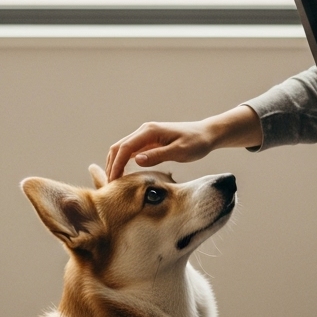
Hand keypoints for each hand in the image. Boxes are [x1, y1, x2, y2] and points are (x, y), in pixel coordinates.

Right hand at [105, 106, 262, 180]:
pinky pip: (131, 151)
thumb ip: (158, 155)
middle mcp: (145, 131)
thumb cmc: (197, 143)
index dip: (117, 165)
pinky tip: (123, 176)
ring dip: (116, 164)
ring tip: (113, 183)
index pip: (125, 148)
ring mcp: (146, 136)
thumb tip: (136, 160)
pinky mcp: (150, 142)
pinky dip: (124, 162)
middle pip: (119, 147)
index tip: (113, 182)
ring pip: (122, 149)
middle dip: (111, 165)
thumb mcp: (180, 151)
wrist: (207, 134)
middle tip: (110, 186)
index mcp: (150, 131)